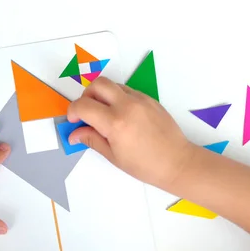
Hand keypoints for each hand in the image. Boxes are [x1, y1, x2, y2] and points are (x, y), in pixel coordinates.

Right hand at [67, 77, 194, 189]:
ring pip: (113, 85)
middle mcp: (127, 105)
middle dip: (86, 96)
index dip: (72, 112)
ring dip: (102, 95)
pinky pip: (127, 91)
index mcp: (115, 123)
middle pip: (97, 84)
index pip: (83, 106)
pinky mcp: (150, 99)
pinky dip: (118, 98)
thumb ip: (92, 139)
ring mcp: (140, 100)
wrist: (177, 162)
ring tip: (105, 115)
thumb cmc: (145, 165)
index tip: (73, 121)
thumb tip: (74, 134)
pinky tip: (122, 117)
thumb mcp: (113, 156)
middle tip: (87, 113)